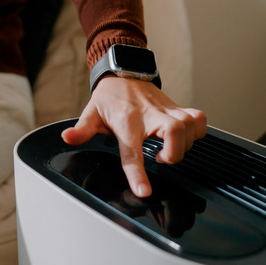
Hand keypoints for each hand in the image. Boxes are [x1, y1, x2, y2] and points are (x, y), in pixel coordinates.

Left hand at [61, 76, 206, 197]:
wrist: (125, 72)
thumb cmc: (109, 97)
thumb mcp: (91, 114)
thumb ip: (81, 130)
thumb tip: (67, 138)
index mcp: (126, 121)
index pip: (132, 152)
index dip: (138, 174)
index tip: (144, 192)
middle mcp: (149, 114)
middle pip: (175, 132)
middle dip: (175, 153)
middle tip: (162, 157)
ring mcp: (166, 109)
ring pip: (190, 126)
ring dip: (185, 144)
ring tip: (168, 148)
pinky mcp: (178, 107)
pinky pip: (199, 119)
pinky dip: (197, 131)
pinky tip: (184, 138)